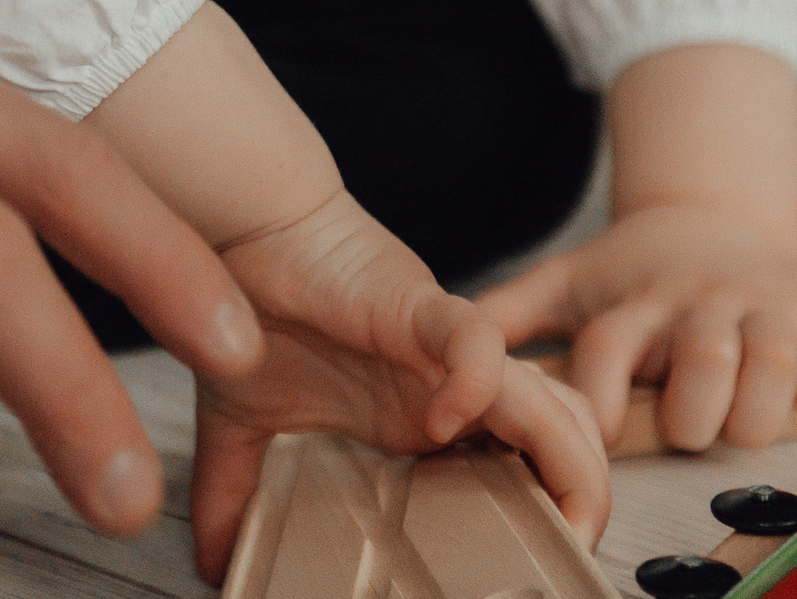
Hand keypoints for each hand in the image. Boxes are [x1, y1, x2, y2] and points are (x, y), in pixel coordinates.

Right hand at [188, 191, 608, 581]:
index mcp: (427, 419)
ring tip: (554, 511)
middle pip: (564, 435)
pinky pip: (477, 345)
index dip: (551, 509)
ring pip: (548, 398)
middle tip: (572, 552)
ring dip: (567, 455)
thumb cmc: (261, 312)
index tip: (542, 566)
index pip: (525, 463)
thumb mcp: (245, 431)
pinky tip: (445, 421)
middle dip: (585, 494)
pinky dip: (477, 383)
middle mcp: (454, 388)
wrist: (247, 230)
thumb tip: (211, 565)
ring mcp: (446, 351)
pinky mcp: (421, 310)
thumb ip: (234, 497)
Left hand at [476, 205, 796, 452]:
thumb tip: (442, 344)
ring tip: (744, 427)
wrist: (711, 215)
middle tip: (686, 429)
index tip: (588, 432)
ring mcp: (762, 308)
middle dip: (693, 406)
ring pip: (773, 355)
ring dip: (761, 402)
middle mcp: (698, 304)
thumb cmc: (634, 273)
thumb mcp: (569, 284)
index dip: (598, 399)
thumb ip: (508, 314)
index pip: (608, 352)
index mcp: (634, 304)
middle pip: (700, 356)